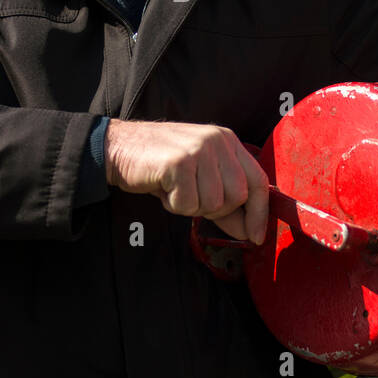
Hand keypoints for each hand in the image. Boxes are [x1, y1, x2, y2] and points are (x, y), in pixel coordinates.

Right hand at [105, 120, 269, 244]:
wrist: (118, 148)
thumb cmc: (159, 165)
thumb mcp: (199, 177)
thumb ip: (226, 202)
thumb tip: (250, 232)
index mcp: (227, 141)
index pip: (258, 180)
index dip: (260, 212)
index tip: (257, 236)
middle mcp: (217, 141)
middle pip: (237, 196)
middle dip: (215, 209)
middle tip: (190, 196)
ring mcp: (199, 149)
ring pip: (213, 203)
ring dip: (191, 206)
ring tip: (174, 188)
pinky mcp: (180, 162)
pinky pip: (188, 204)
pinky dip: (174, 205)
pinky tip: (163, 187)